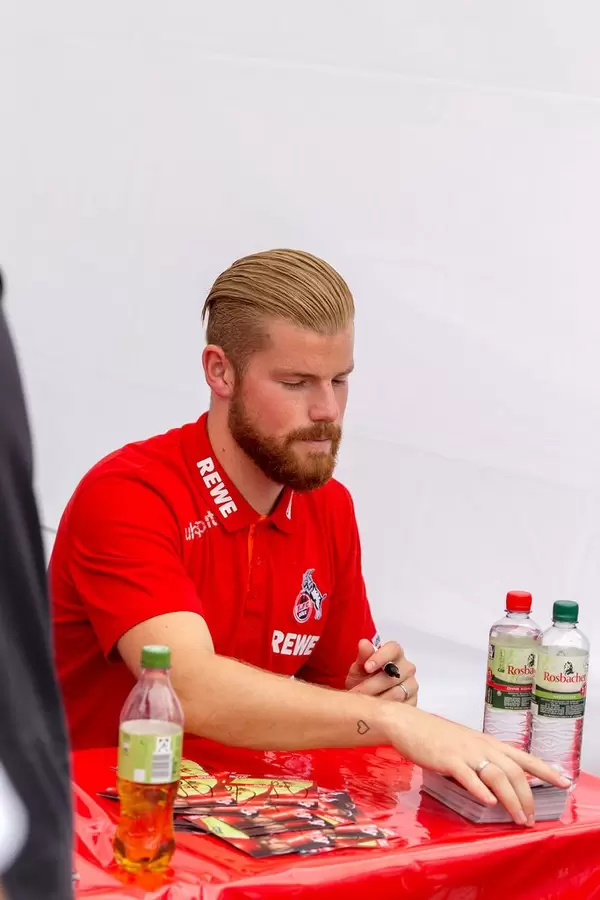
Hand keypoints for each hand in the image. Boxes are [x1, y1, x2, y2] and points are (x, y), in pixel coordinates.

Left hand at [346, 639, 418, 706]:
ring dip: (378, 699)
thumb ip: (363, 656)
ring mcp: (412, 685)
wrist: (365, 698)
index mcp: (395, 653)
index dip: (380, 657)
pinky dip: (386, 710)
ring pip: (397, 693)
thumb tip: (363, 643)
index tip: (366, 667)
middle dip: (372, 684)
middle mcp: (407, 668)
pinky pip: (402, 707)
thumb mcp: (359, 668)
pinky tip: (375, 711)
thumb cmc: (363, 679)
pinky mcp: (413, 702)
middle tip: (357, 692)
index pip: (393, 649)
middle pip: (393, 675)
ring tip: (363, 704)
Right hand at [380, 703, 571, 825]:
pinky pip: (467, 775)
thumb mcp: (466, 745)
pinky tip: (488, 802)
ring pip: (497, 775)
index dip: (545, 769)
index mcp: (488, 742)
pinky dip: (480, 790)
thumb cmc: (435, 736)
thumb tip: (501, 783)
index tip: (564, 781)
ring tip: (519, 818)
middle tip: (532, 818)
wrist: (408, 724)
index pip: (523, 756)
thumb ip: (483, 759)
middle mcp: (481, 745)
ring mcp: (465, 752)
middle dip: (528, 797)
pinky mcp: (447, 759)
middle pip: (514, 771)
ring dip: (511, 799)